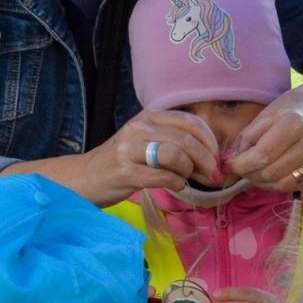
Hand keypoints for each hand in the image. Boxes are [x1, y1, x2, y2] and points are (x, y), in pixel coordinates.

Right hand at [84, 107, 218, 202]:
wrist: (85, 177)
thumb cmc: (122, 161)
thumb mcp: (146, 140)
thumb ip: (174, 140)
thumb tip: (211, 154)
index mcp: (149, 116)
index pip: (190, 122)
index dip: (210, 141)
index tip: (217, 158)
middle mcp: (139, 127)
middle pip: (186, 140)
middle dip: (207, 160)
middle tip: (214, 175)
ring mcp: (130, 149)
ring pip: (175, 156)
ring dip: (190, 172)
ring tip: (189, 179)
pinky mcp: (125, 172)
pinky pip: (163, 177)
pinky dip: (177, 183)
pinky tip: (176, 186)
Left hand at [225, 82, 302, 191]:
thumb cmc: (290, 108)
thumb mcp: (265, 115)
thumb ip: (248, 138)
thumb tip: (233, 162)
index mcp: (293, 125)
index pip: (262, 155)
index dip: (242, 164)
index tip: (230, 164)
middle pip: (270, 172)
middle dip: (249, 174)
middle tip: (241, 167)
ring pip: (280, 184)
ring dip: (261, 181)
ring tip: (254, 170)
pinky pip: (292, 186)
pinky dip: (275, 184)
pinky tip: (270, 173)